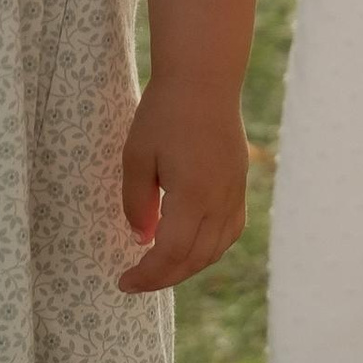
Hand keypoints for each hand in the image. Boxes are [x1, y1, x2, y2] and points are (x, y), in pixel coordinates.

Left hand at [117, 78, 249, 292]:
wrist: (204, 79)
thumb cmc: (164, 112)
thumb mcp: (136, 156)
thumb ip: (136, 202)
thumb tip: (142, 239)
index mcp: (193, 196)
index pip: (170, 254)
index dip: (147, 276)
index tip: (123, 283)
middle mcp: (219, 201)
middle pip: (194, 259)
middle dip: (163, 277)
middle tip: (135, 282)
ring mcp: (234, 193)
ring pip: (215, 249)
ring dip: (187, 266)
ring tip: (159, 268)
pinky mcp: (239, 183)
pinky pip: (230, 230)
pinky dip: (209, 248)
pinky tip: (191, 246)